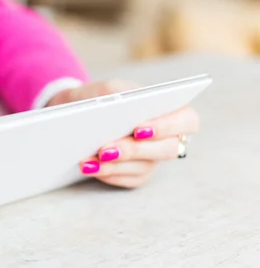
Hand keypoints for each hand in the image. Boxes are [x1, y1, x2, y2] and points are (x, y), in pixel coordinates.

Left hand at [47, 80, 199, 188]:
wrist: (81, 111)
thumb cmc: (103, 97)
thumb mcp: (109, 88)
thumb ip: (116, 95)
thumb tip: (115, 111)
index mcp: (168, 110)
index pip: (187, 121)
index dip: (167, 127)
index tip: (139, 129)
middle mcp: (166, 138)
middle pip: (166, 149)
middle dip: (134, 150)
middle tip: (105, 149)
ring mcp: (153, 159)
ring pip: (144, 167)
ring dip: (114, 165)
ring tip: (87, 161)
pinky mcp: (137, 174)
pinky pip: (128, 179)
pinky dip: (107, 174)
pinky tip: (90, 167)